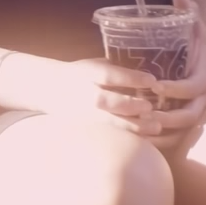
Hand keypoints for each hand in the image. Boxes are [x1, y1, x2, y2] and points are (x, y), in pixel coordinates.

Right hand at [13, 55, 166, 135]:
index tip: (152, 80)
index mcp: (86, 73)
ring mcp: (83, 114)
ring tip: (155, 127)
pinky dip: (127, 138)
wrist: (50, 88)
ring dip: (133, 126)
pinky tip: (146, 140)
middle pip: (106, 101)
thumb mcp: (94, 65)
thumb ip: (116, 69)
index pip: (109, 75)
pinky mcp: (85, 128)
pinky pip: (108, 135)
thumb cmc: (81, 74)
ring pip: (108, 123)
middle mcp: (83, 94)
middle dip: (130, 105)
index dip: (131, 78)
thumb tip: (149, 76)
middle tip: (150, 107)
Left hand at [151, 0, 205, 142]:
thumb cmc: (204, 47)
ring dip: (163, 134)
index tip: (155, 85)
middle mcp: (205, 99)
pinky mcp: (192, 121)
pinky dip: (163, 141)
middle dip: (167, 118)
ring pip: (183, 131)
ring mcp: (199, 112)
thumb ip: (189, 12)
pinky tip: (142, 142)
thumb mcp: (199, 28)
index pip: (191, 87)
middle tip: (143, 114)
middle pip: (189, 115)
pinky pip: (179, 137)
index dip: (174, 88)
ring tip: (139, 131)